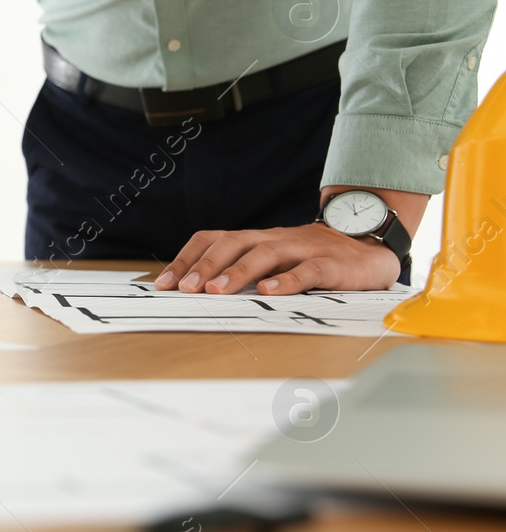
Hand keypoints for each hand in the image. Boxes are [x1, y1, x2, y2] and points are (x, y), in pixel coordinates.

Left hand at [155, 223, 399, 295]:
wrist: (368, 246)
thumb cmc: (311, 258)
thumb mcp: (272, 260)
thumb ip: (241, 270)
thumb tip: (195, 293)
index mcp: (255, 239)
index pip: (212, 239)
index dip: (186, 259)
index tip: (163, 284)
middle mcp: (273, 239)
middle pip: (233, 242)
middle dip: (206, 265)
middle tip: (186, 289)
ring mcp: (302, 249)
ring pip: (265, 253)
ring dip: (238, 272)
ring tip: (217, 291)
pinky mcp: (330, 265)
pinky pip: (306, 270)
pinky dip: (287, 281)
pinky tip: (269, 292)